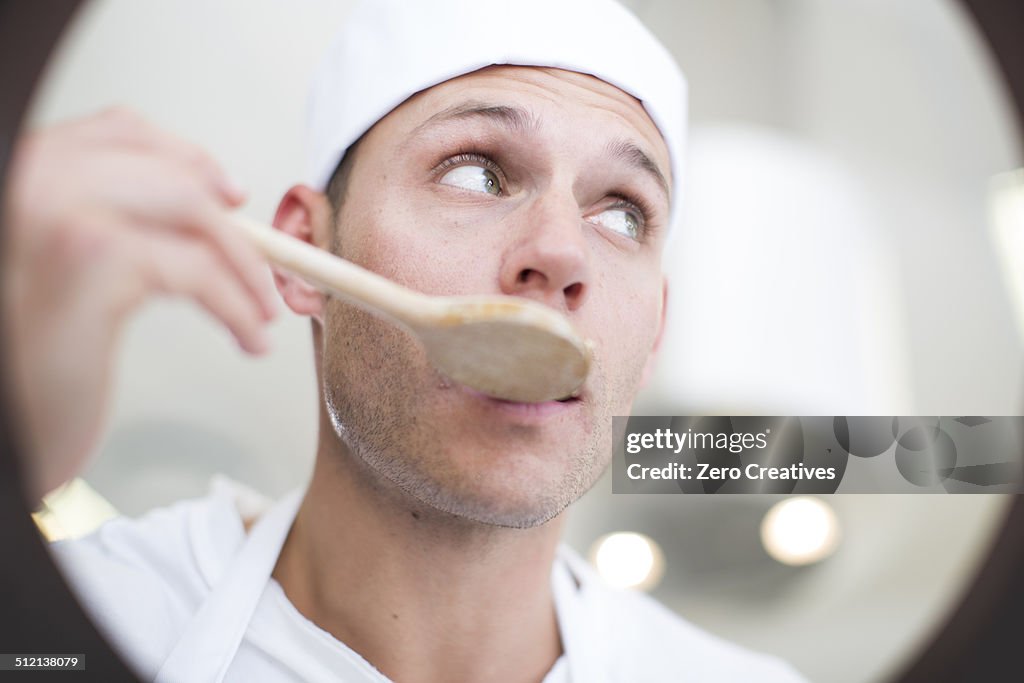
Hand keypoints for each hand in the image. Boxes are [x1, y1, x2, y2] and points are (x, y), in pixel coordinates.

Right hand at [2, 108, 278, 502]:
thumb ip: (116, 218)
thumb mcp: (69, 269)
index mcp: (25, 174)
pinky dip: (238, 307)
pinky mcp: (89, 260)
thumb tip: (214, 198)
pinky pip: (197, 270)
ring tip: (261, 312)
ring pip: (192, 213)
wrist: (9, 430)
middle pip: (166, 173)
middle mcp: (29, 179)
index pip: (118, 131)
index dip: (187, 158)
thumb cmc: (33, 357)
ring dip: (245, 269)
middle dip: (231, 226)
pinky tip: (249, 339)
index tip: (231, 194)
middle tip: (263, 269)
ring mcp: (52, 212)